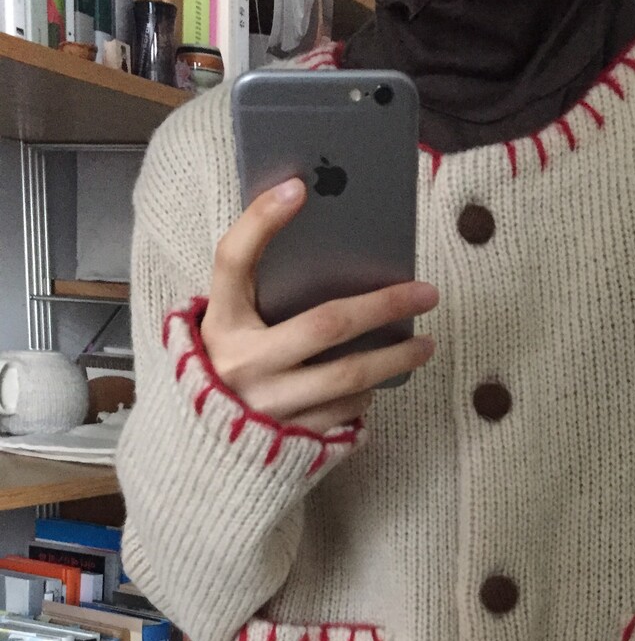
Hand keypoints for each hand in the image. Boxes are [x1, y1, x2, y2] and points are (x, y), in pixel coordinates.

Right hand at [201, 176, 438, 432]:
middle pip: (326, 324)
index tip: (298, 185)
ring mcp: (268, 407)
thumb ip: (261, 294)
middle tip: (426, 293)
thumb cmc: (228, 373)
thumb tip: (320, 247)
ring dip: (395, 358)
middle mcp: (241, 365)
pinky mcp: (291, 444)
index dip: (261, 221)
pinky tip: (380, 380)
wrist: (202, 455)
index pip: (232, 260)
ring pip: (349, 376)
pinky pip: (345, 411)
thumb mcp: (230, 330)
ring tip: (424, 344)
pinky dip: (366, 393)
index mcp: (219, 325)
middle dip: (384, 306)